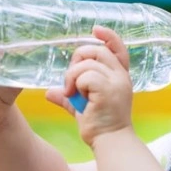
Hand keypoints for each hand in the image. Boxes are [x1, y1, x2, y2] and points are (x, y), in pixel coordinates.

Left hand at [61, 26, 132, 145]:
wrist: (110, 142)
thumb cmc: (100, 126)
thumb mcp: (83, 106)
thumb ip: (70, 96)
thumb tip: (50, 92)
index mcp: (119, 76)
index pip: (118, 48)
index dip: (108, 36)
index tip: (95, 29)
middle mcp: (121, 76)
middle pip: (97, 50)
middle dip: (78, 59)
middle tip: (72, 79)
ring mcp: (116, 82)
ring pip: (87, 63)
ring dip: (72, 76)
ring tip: (71, 92)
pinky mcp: (107, 90)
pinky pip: (85, 75)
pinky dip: (75, 83)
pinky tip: (75, 96)